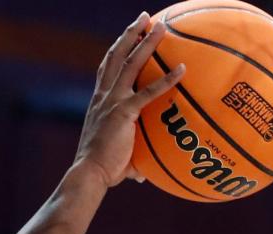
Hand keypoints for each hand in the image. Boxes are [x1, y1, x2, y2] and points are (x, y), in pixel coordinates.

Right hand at [75, 13, 184, 188]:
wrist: (90, 173)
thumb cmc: (102, 171)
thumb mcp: (116, 159)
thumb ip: (131, 161)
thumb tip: (141, 175)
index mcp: (99, 101)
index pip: (107, 68)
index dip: (117, 49)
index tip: (128, 36)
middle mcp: (104, 95)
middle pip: (117, 55)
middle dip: (130, 34)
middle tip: (143, 18)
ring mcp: (114, 101)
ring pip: (131, 63)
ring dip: (147, 42)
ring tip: (161, 26)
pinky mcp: (124, 112)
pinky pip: (149, 92)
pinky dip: (167, 79)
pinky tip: (183, 68)